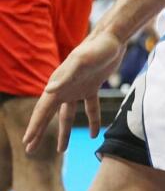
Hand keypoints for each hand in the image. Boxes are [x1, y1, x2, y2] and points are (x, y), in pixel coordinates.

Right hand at [24, 31, 124, 153]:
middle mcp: (64, 88)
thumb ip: (65, 76)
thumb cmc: (95, 49)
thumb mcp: (80, 61)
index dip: (34, 127)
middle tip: (30, 150)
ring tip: (62, 150)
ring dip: (64, 132)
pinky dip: (92, 121)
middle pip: (49, 115)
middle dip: (40, 133)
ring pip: (68, 115)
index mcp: (57, 84)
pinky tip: (94, 134)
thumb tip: (48, 91)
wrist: (112, 40)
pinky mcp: (93, 87)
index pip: (42, 110)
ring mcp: (78, 88)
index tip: (27, 143)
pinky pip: (90, 108)